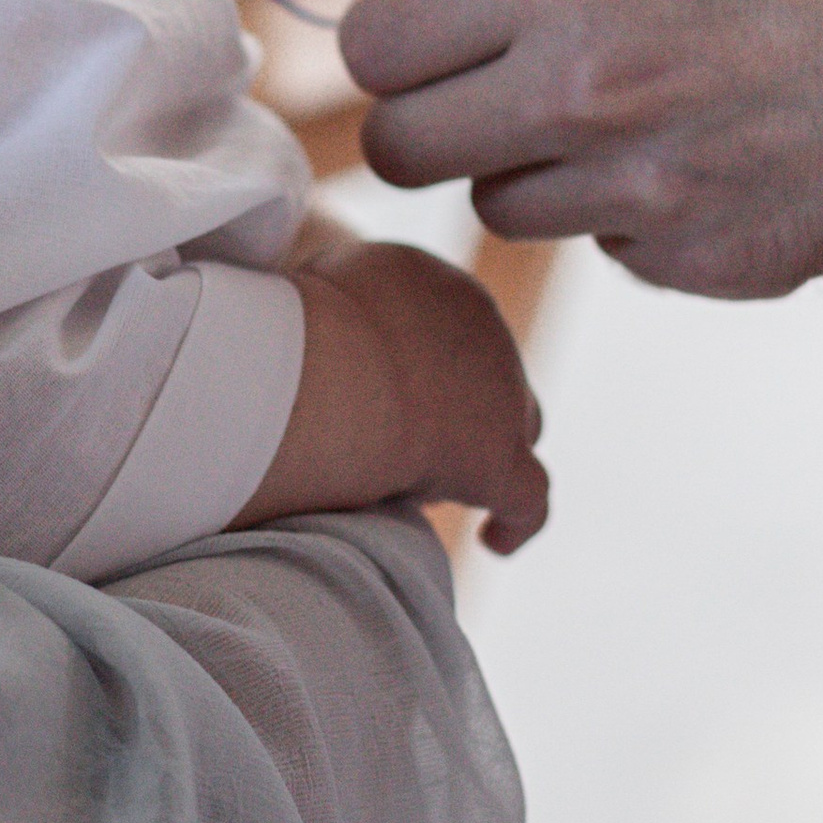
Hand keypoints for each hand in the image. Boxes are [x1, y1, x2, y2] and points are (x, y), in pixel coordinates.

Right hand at [245, 241, 548, 552]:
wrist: (329, 372)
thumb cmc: (294, 332)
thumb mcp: (304, 289)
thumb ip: (326, 305)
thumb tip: (307, 332)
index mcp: (430, 283)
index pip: (437, 322)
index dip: (416, 361)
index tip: (379, 391)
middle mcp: (479, 326)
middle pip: (485, 369)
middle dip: (457, 401)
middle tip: (401, 438)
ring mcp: (501, 394)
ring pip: (515, 424)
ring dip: (480, 450)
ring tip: (428, 487)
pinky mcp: (499, 460)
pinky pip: (528, 499)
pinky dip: (515, 521)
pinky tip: (497, 539)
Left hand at [341, 0, 822, 298]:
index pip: (375, 48)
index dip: (402, 47)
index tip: (442, 41)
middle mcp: (583, 83)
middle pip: (405, 150)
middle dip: (443, 120)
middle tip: (511, 87)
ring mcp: (644, 188)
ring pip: (501, 208)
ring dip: (543, 168)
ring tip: (646, 103)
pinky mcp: (704, 262)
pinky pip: (611, 249)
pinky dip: (639, 214)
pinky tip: (722, 150)